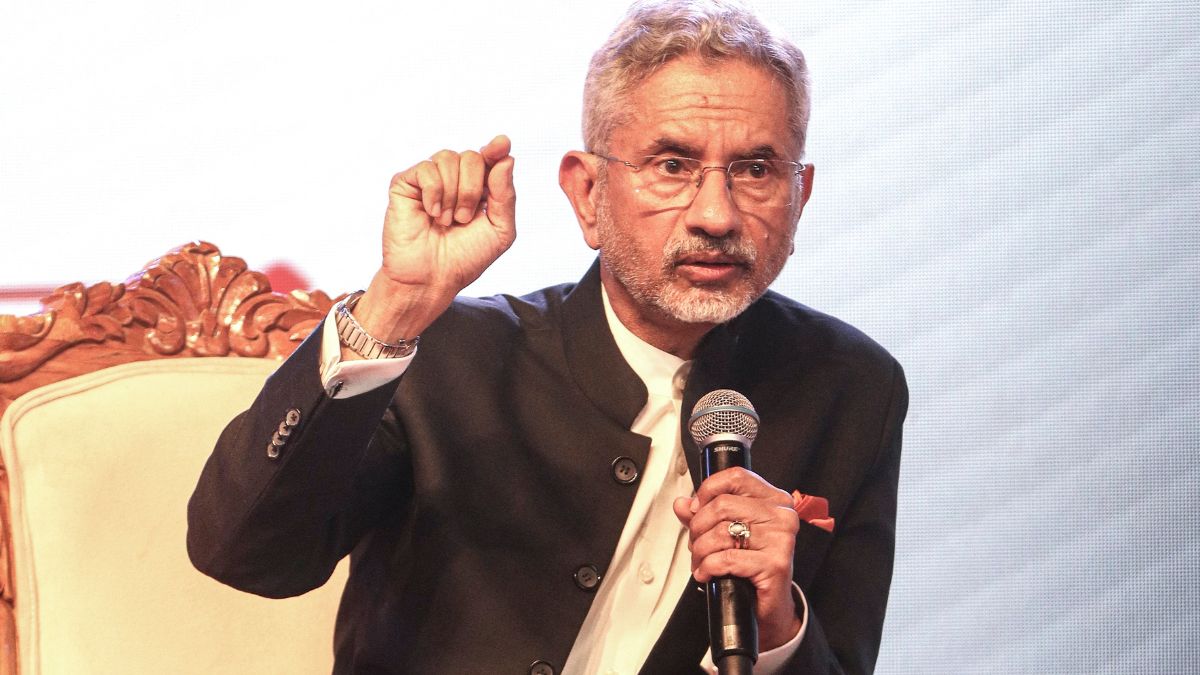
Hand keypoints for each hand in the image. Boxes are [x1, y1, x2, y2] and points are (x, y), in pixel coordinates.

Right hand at [353, 135, 516, 344]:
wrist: (431, 279)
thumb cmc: (465, 258)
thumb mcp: (500, 230)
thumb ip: (506, 195)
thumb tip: (507, 157)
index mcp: (478, 188)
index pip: (489, 158)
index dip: (496, 149)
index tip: (501, 144)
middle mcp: (454, 180)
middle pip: (471, 157)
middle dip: (473, 189)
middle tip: (464, 219)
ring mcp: (429, 181)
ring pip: (448, 158)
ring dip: (454, 194)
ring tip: (446, 221)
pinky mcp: (405, 184)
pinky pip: (426, 169)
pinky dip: (434, 193)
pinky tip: (431, 214)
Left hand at [673, 467, 802, 651]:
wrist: (770, 606)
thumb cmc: (752, 566)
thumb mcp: (727, 534)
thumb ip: (703, 515)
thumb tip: (682, 504)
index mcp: (774, 500)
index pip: (736, 477)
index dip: (708, 491)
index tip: (696, 509)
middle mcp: (781, 516)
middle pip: (723, 505)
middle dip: (699, 527)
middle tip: (696, 543)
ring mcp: (781, 539)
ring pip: (721, 532)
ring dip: (700, 550)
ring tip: (700, 561)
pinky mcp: (775, 564)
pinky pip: (726, 558)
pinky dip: (708, 567)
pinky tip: (707, 573)